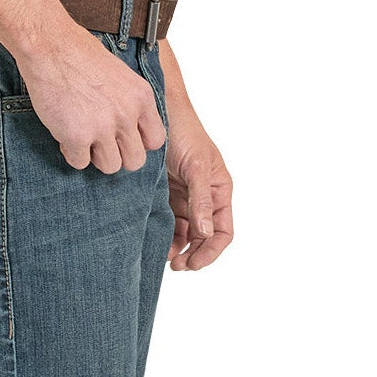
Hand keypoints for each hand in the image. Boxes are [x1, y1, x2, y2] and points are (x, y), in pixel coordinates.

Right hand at [14, 26, 166, 173]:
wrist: (50, 45)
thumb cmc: (79, 54)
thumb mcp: (121, 75)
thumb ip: (129, 104)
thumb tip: (128, 132)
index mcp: (141, 98)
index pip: (155, 140)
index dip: (138, 143)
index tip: (123, 137)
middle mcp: (127, 114)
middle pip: (135, 161)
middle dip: (117, 155)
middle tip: (101, 143)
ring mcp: (103, 127)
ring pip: (110, 166)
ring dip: (94, 156)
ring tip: (81, 136)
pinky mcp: (77, 137)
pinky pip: (79, 163)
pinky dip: (70, 152)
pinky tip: (65, 132)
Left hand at [156, 39, 232, 269]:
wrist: (157, 111)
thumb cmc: (183, 133)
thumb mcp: (196, 167)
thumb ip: (201, 201)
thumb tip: (206, 232)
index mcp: (219, 191)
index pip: (224, 232)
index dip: (211, 251)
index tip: (193, 264)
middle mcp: (204, 198)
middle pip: (203, 238)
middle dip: (191, 254)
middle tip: (175, 266)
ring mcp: (184, 198)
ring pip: (183, 234)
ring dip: (175, 248)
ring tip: (161, 256)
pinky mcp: (164, 196)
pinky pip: (166, 223)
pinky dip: (162, 235)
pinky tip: (153, 240)